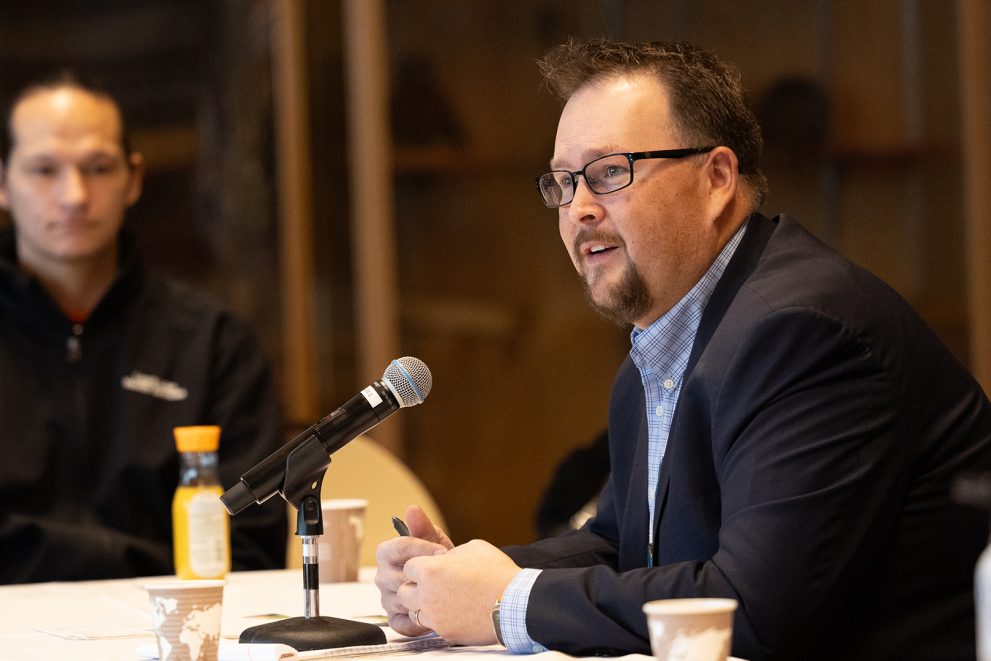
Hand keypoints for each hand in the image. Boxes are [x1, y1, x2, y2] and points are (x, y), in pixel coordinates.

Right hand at [375, 505, 452, 634]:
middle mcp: (382, 576)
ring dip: (423, 597)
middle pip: (398, 575)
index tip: (443, 552)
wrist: (448, 583)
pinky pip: (402, 623)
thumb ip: (423, 527)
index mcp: (386, 553)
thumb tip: (412, 509)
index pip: (398, 547)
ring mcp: (386, 598)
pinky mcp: (393, 618)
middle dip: (424, 575)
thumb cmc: (439, 559)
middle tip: (445, 575)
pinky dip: (419, 620)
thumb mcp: (434, 541)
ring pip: (401, 599)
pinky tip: (435, 612)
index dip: (422, 549)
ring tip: (443, 593)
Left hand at [398, 539, 520, 644]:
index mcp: (430, 570)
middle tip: (430, 585)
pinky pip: (432, 627)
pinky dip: (439, 620)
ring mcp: (435, 616)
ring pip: (413, 613)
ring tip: (440, 600)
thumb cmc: (496, 573)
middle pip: (403, 592)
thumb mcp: (473, 548)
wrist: (515, 602)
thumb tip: (445, 558)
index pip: (408, 567)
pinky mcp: (446, 632)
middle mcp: (427, 594)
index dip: (420, 566)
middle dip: (414, 587)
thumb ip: (450, 553)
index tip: (430, 567)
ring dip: (422, 606)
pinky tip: (453, 613)